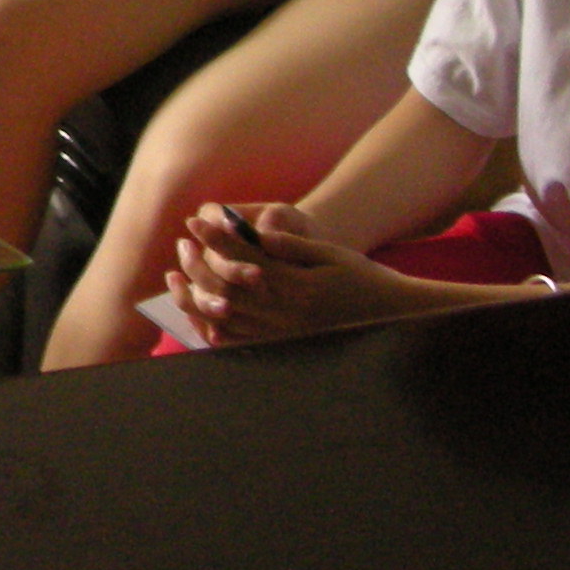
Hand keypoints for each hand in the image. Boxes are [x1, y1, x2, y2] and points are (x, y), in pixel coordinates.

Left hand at [169, 199, 408, 345]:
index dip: (216, 238)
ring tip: (175, 277)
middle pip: (227, 290)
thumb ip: (291, 246)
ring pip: (226, 318)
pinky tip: (198, 314)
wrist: (394, 318)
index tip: (195, 220)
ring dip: (195, 296)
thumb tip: (254, 234)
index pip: (245, 259)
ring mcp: (284, 337)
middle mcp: (288, 315)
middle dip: (198, 265)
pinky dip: (213, 329)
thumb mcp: (331, 255)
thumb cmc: (365, 279)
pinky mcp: (284, 350)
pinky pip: (240, 344)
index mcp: (299, 287)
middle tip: (182, 243)